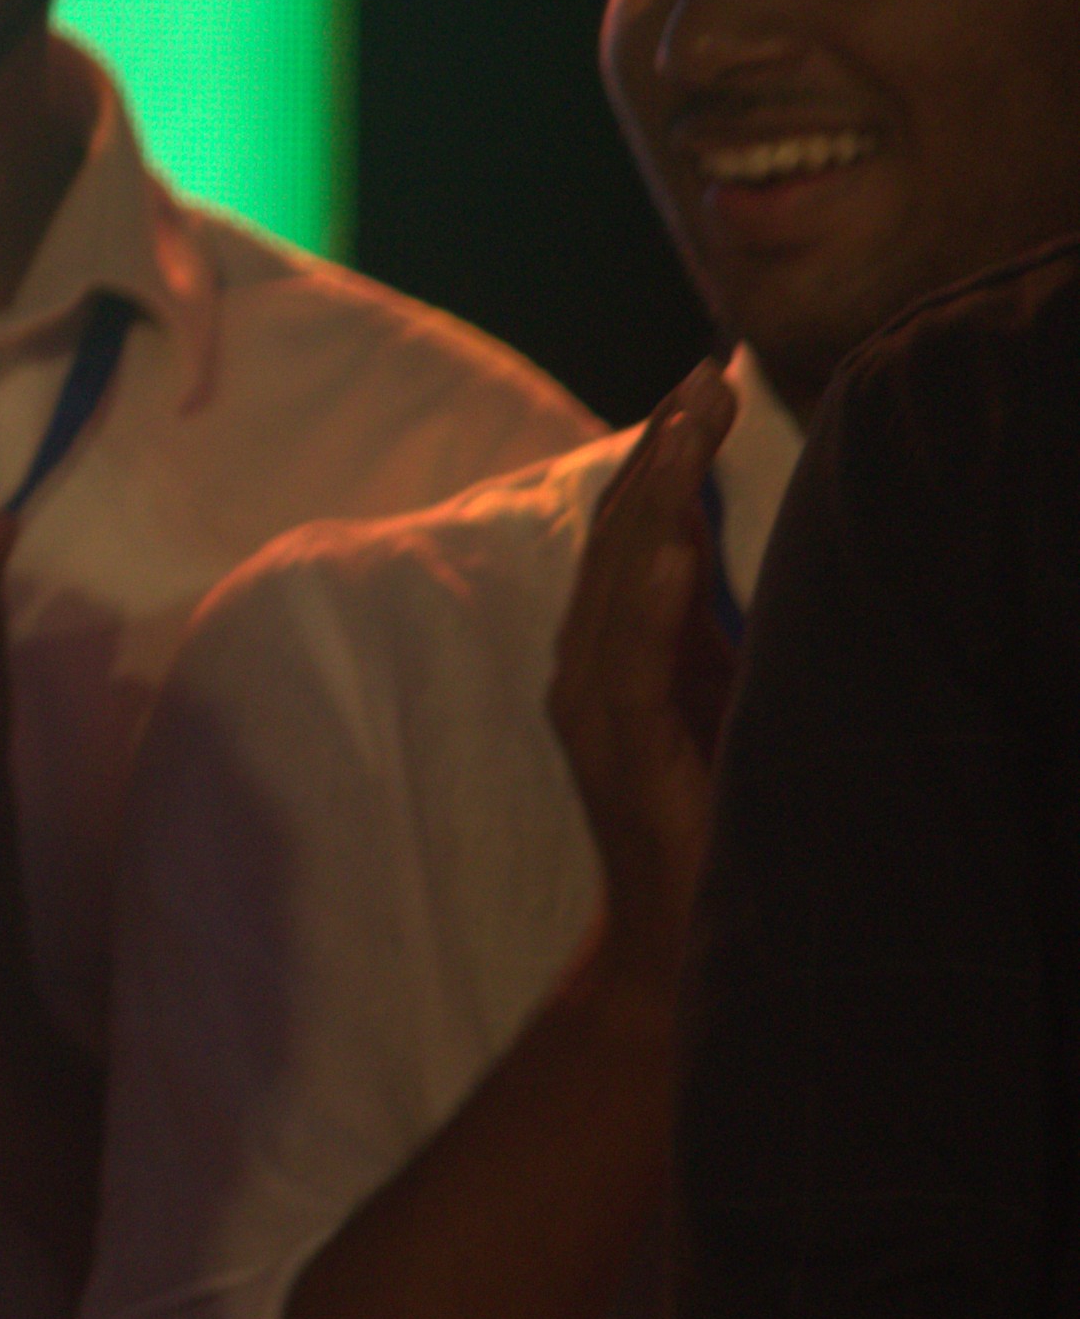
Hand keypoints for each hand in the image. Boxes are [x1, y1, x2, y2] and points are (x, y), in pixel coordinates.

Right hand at [548, 360, 736, 1005]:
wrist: (682, 939)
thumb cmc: (713, 816)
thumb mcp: (720, 695)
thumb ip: (708, 624)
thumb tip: (732, 539)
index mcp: (612, 650)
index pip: (628, 530)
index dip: (664, 455)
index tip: (707, 382)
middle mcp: (586, 668)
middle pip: (612, 536)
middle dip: (659, 453)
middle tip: (703, 379)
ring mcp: (591, 710)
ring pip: (610, 582)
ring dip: (650, 500)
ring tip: (686, 428)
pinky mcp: (613, 753)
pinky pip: (623, 661)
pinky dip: (641, 599)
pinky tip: (668, 547)